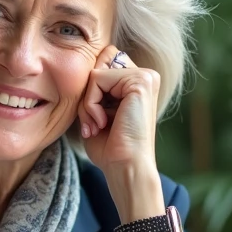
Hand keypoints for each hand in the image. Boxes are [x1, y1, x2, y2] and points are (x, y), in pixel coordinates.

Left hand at [78, 44, 160, 173]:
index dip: (90, 91)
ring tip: (98, 126)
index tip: (96, 121)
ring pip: (95, 74)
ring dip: (88, 103)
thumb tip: (85, 68)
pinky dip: (91, 104)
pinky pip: (96, 79)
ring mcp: (145, 77)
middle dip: (88, 96)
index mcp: (137, 83)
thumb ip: (93, 88)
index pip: (101, 65)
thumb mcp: (97, 111)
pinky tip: (103, 123)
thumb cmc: (109, 147)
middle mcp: (145, 76)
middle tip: (95, 124)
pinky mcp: (140, 81)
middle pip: (97, 65)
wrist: (125, 166)